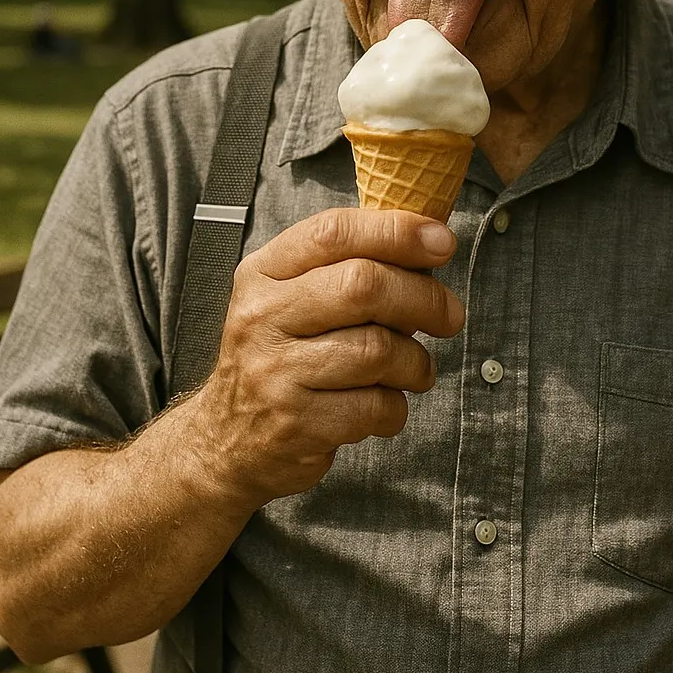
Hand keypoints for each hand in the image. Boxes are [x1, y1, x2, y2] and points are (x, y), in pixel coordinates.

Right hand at [190, 208, 462, 509]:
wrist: (224, 441)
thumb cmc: (280, 357)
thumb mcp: (291, 298)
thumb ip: (346, 266)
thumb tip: (430, 242)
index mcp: (262, 273)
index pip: (332, 232)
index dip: (396, 231)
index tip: (442, 241)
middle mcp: (261, 317)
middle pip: (362, 286)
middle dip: (423, 298)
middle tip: (449, 315)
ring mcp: (274, 373)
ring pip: (377, 350)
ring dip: (415, 361)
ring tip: (416, 369)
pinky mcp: (295, 424)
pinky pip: (374, 407)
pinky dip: (395, 407)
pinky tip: (384, 405)